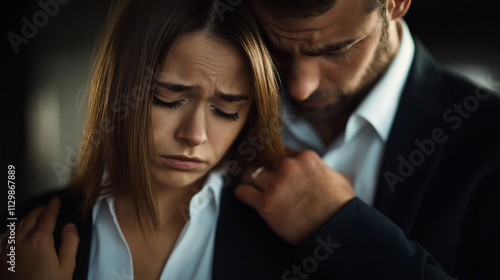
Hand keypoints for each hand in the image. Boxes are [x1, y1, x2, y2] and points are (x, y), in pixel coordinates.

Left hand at [0, 197, 78, 279]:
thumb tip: (70, 226)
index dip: (53, 206)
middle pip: (30, 217)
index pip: (47, 216)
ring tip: (33, 216)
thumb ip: (70, 243)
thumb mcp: (67, 267)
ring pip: (16, 225)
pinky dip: (13, 230)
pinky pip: (5, 237)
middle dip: (40, 210)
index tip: (56, 200)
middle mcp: (21, 240)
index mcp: (41, 239)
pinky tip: (15, 232)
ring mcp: (7, 249)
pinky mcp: (0, 259)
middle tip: (46, 206)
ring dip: (26, 217)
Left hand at [235, 149, 354, 244]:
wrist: (337, 230)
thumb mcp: (337, 177)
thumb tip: (319, 170)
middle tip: (264, 183)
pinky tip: (247, 198)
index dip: (276, 163)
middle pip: (262, 161)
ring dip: (250, 182)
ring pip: (248, 174)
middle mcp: (288, 166)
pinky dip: (242, 194)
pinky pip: (242, 192)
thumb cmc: (340, 207)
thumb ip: (321, 168)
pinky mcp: (266, 203)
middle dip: (263, 172)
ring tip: (254, 190)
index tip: (274, 171)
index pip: (279, 152)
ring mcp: (275, 184)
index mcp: (304, 157)